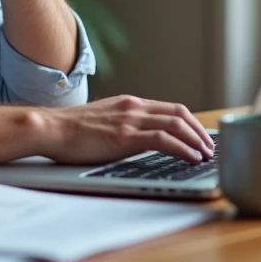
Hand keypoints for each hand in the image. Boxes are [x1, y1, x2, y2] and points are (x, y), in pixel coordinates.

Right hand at [35, 95, 215, 164]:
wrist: (50, 128)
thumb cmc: (70, 130)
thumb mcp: (102, 122)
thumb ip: (121, 125)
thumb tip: (136, 140)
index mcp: (129, 103)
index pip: (170, 108)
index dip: (191, 122)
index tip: (201, 136)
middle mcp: (133, 107)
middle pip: (179, 113)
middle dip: (200, 131)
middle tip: (210, 147)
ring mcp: (129, 120)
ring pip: (176, 124)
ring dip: (196, 140)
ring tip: (206, 155)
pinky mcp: (124, 136)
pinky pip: (163, 140)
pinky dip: (183, 148)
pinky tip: (191, 158)